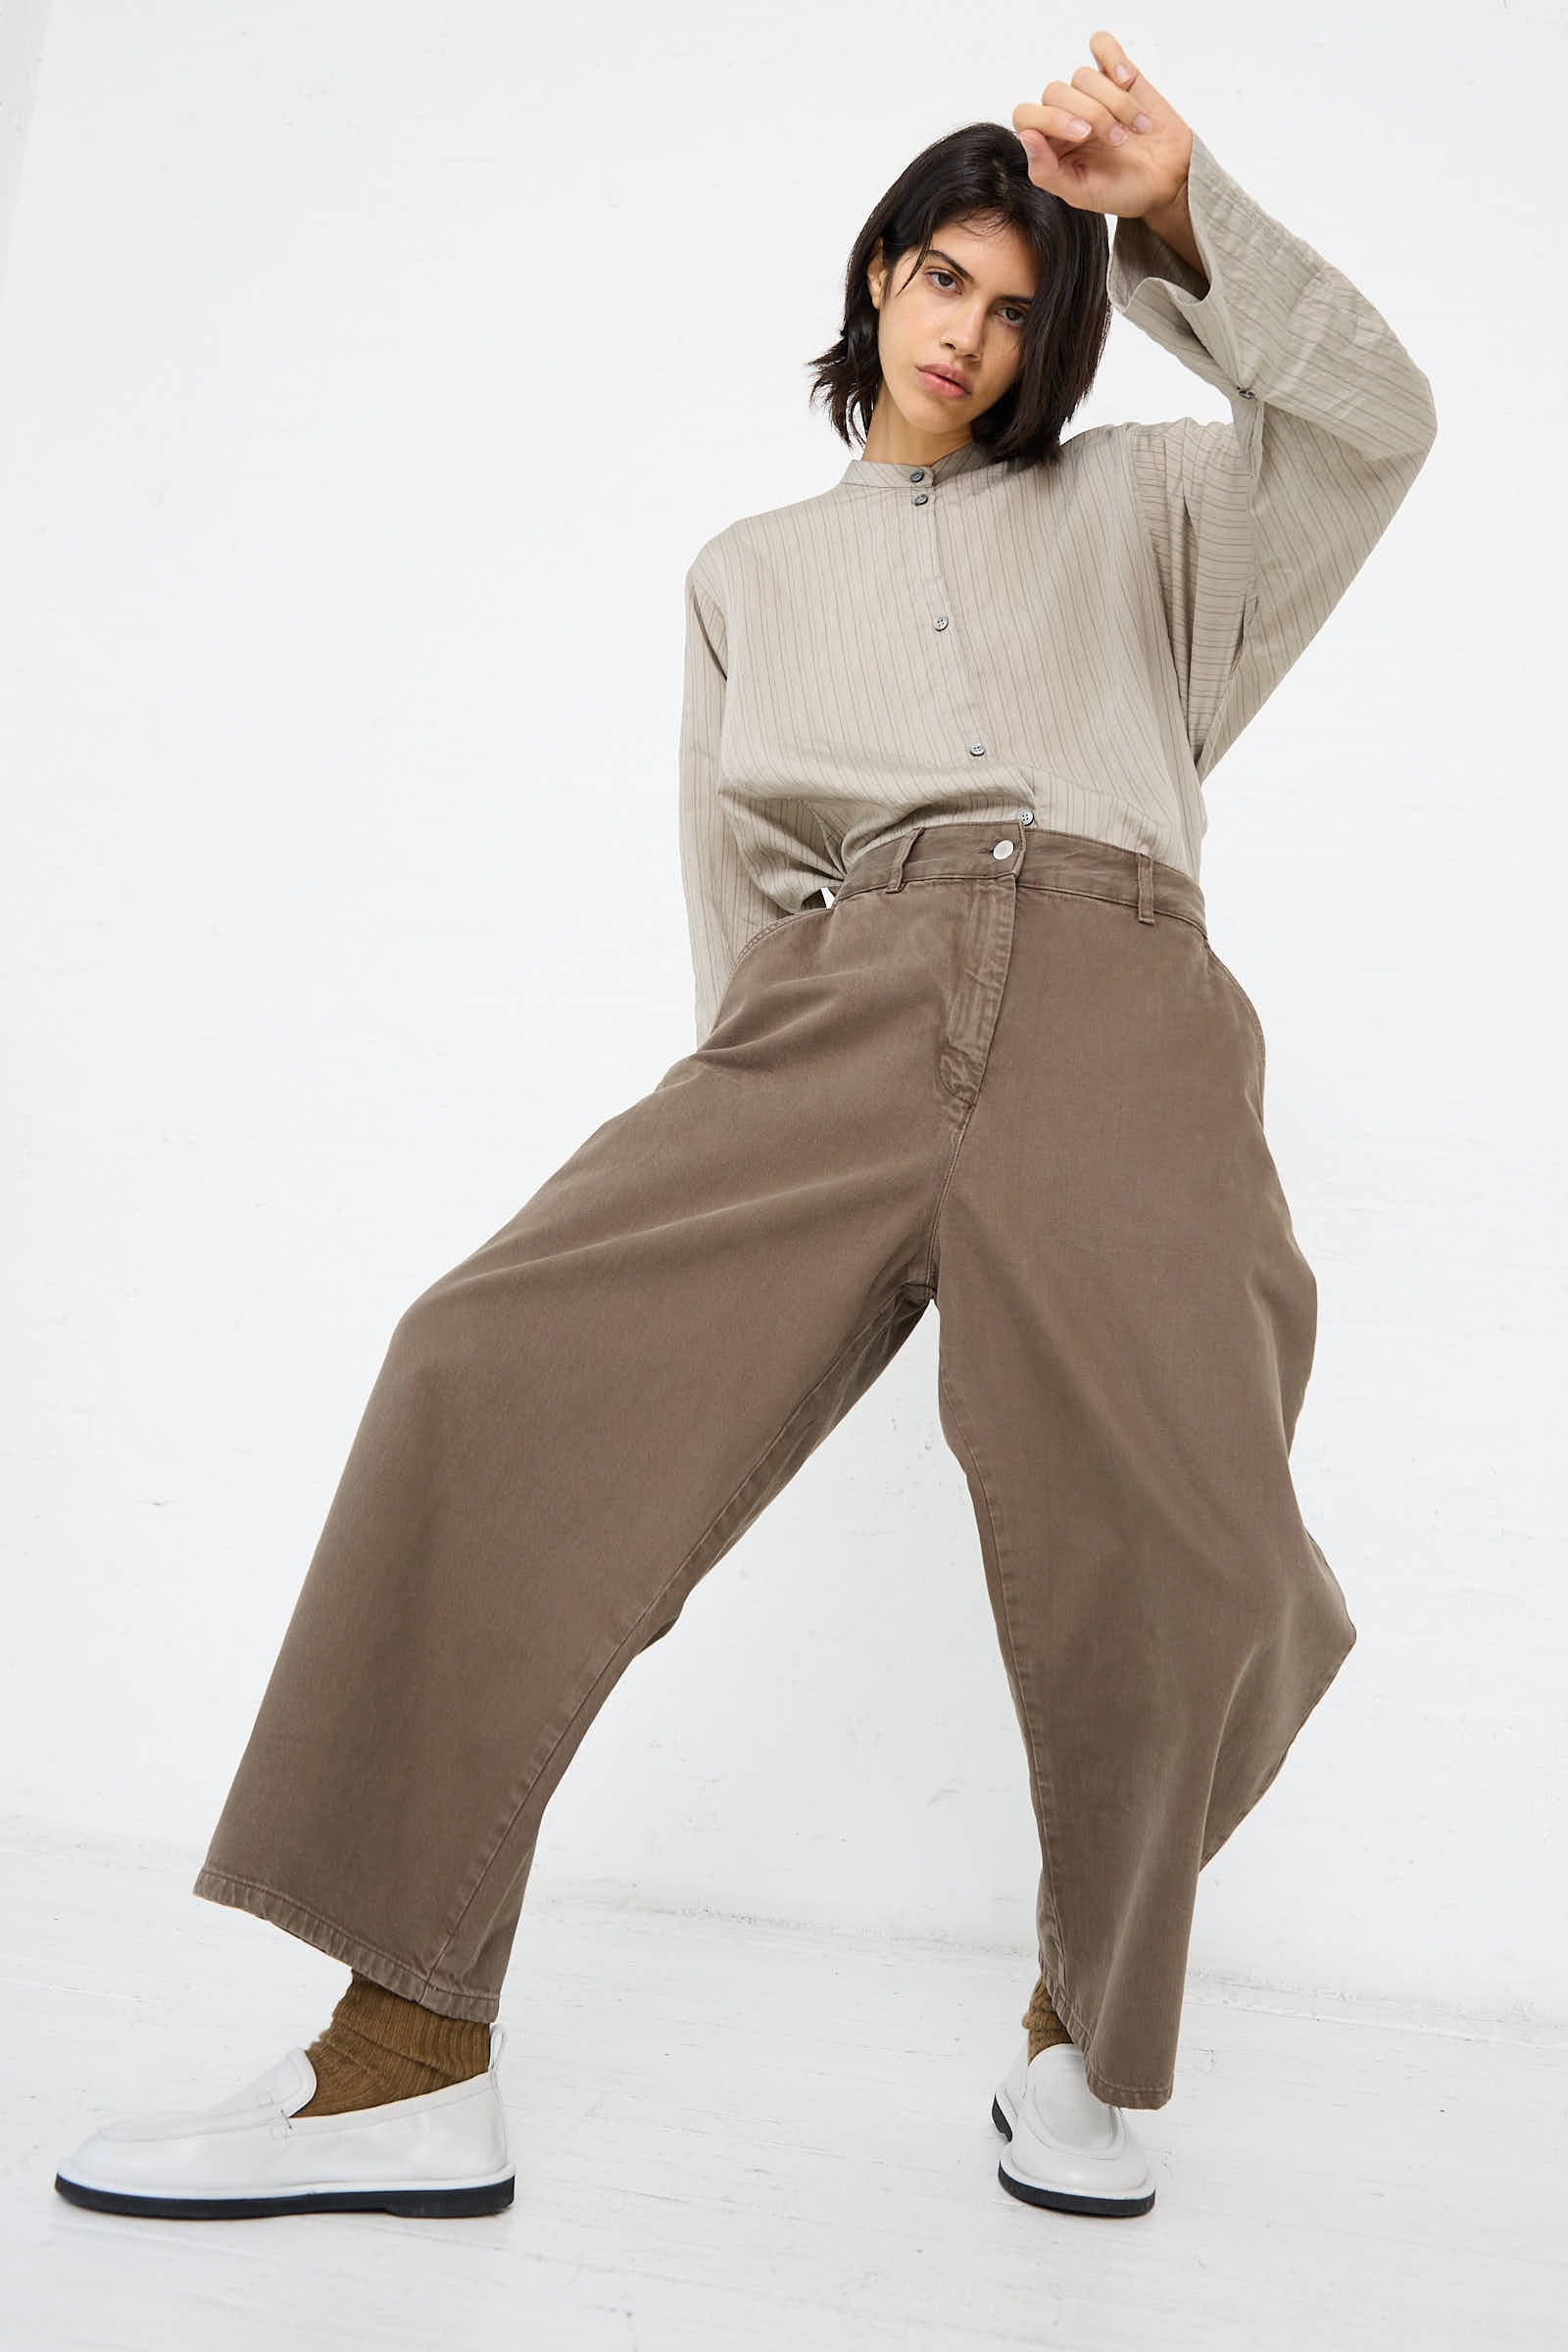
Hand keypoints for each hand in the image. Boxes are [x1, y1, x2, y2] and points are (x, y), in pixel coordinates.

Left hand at [1013, 30, 1192, 222]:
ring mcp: (1090, 92)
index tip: (1082, 135)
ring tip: (1136, 129)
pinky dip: (1112, 58)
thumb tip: (1027, 137)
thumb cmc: (1123, 190)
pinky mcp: (1116, 73)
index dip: (1051, 119)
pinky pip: (1101, 45)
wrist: (1168, 179)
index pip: (1026, 116)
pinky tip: (1127, 80)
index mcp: (1049, 144)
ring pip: (1083, 76)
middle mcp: (1065, 114)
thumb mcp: (1081, 194)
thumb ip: (1046, 172)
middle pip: (1055, 92)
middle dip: (1091, 114)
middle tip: (1117, 140)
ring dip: (1114, 102)